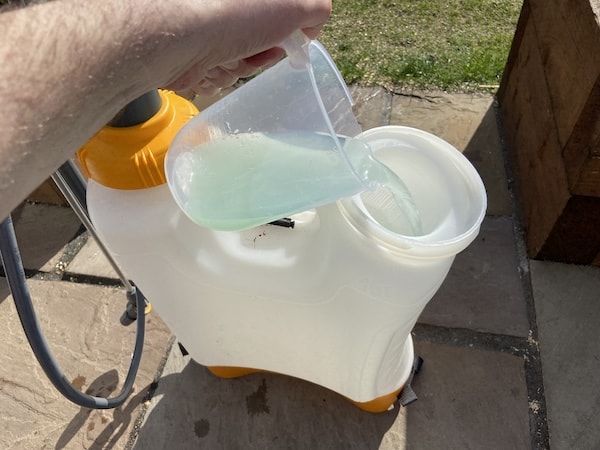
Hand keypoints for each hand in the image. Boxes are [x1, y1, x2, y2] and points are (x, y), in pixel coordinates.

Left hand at [143, 0, 330, 93]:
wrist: (176, 35)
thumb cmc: (235, 13)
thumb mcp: (296, 4)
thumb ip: (316, 9)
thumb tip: (311, 25)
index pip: (282, 13)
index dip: (291, 29)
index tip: (294, 41)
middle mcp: (226, 9)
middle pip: (260, 38)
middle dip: (262, 52)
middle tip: (260, 51)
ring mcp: (207, 27)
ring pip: (238, 58)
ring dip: (240, 66)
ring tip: (228, 58)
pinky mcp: (190, 49)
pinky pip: (215, 70)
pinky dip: (217, 74)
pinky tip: (210, 66)